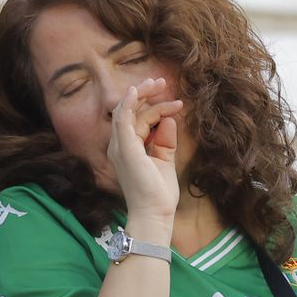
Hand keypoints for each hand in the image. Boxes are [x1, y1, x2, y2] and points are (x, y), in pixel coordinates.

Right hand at [106, 79, 182, 228]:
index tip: (178, 105)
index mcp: (127, 149)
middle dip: (145, 94)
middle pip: (129, 111)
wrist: (155, 214)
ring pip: (126, 111)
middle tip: (161, 81)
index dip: (157, 108)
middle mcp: (119, 146)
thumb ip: (165, 140)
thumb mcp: (165, 160)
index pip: (139, 120)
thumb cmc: (158, 193)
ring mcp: (120, 147)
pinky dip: (128, 103)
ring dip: (141, 94)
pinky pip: (122, 120)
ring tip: (158, 83)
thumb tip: (169, 119)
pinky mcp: (125, 149)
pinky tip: (136, 91)